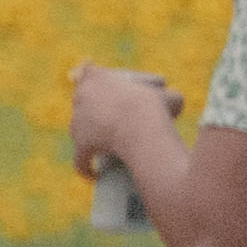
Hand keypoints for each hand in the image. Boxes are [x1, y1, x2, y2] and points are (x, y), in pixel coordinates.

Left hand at [65, 59, 167, 173]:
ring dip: (89, 136)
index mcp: (97, 77)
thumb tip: (169, 99)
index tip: (101, 87)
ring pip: (78, 128)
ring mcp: (77, 120)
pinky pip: (80, 159)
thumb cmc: (155, 105)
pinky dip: (86, 167)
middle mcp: (82, 96)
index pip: (89, 72)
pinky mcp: (81, 144)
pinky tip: (93, 174)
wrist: (140, 123)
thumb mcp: (169, 95)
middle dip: (94, 108)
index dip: (94, 78)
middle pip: (82, 99)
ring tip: (105, 144)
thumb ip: (167, 95)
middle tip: (114, 119)